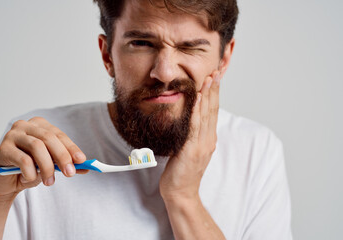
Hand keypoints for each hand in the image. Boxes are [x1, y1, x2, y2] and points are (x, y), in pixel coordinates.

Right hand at [0, 117, 87, 199]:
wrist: (4, 184)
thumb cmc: (28, 170)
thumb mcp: (50, 166)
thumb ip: (66, 164)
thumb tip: (86, 167)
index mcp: (39, 125)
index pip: (59, 135)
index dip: (71, 148)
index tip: (82, 161)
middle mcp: (25, 126)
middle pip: (49, 138)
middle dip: (62, 156)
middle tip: (70, 173)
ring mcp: (12, 135)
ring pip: (37, 147)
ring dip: (47, 167)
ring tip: (50, 182)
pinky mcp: (2, 148)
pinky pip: (23, 160)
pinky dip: (31, 172)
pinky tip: (30, 178)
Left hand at [159, 71, 219, 200]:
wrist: (181, 193)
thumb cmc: (182, 173)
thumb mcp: (190, 151)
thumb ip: (193, 136)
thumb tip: (191, 122)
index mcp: (208, 139)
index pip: (212, 112)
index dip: (214, 94)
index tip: (214, 79)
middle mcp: (207, 140)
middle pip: (212, 110)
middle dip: (214, 90)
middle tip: (215, 72)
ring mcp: (201, 145)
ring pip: (205, 116)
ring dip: (207, 96)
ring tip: (209, 79)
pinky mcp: (190, 151)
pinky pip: (193, 128)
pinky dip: (196, 112)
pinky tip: (197, 100)